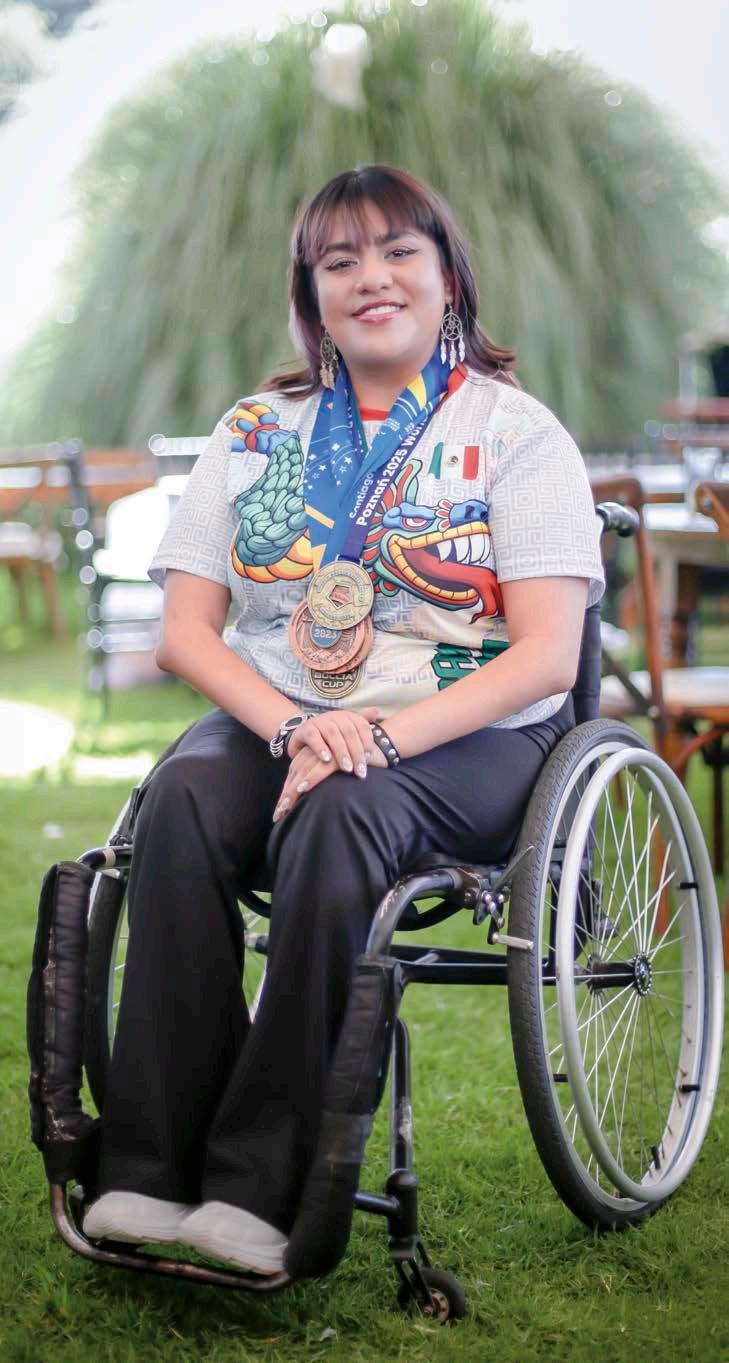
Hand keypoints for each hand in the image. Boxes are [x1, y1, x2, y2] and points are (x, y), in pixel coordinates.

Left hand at [273, 737, 387, 822]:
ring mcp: (325, 753)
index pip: (294, 778)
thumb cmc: (356, 763)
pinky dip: (311, 778)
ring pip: (302, 772)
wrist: (378, 746)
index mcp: (312, 758)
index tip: (279, 815)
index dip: (286, 795)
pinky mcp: (336, 755)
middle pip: (294, 777)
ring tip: (286, 807)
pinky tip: (303, 788)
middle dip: (286, 797)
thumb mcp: (337, 773)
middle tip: (278, 816)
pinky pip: (320, 768)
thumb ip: (325, 783)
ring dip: (293, 791)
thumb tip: (313, 803)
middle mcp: (315, 754)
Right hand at [287, 707, 380, 776]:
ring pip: (332, 734)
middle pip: (349, 732)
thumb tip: (376, 711)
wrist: (303, 738)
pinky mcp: (305, 729)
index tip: (370, 758)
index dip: (367, 741)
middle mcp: (334, 716)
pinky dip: (320, 748)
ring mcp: (318, 721)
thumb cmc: (330, 739)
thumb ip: (361, 725)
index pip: (361, 726)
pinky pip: (313, 737)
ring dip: (341, 752)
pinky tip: (327, 760)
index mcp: (347, 716)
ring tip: (347, 768)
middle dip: (356, 752)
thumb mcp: (346, 733)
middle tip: (360, 771)